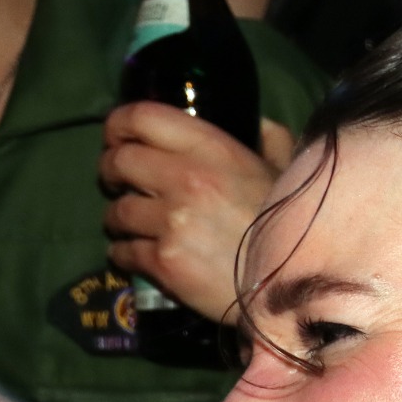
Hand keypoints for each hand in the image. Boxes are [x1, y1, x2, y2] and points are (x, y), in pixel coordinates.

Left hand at [100, 103, 294, 323]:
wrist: (290, 283)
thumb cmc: (289, 221)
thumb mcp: (287, 168)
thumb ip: (269, 139)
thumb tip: (255, 123)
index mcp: (212, 148)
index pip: (144, 118)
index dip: (118, 124)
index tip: (114, 137)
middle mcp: (185, 179)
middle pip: (119, 162)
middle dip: (110, 171)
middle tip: (117, 182)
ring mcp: (171, 222)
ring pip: (116, 211)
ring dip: (117, 218)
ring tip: (129, 223)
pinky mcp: (163, 261)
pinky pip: (122, 252)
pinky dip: (123, 253)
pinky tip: (134, 254)